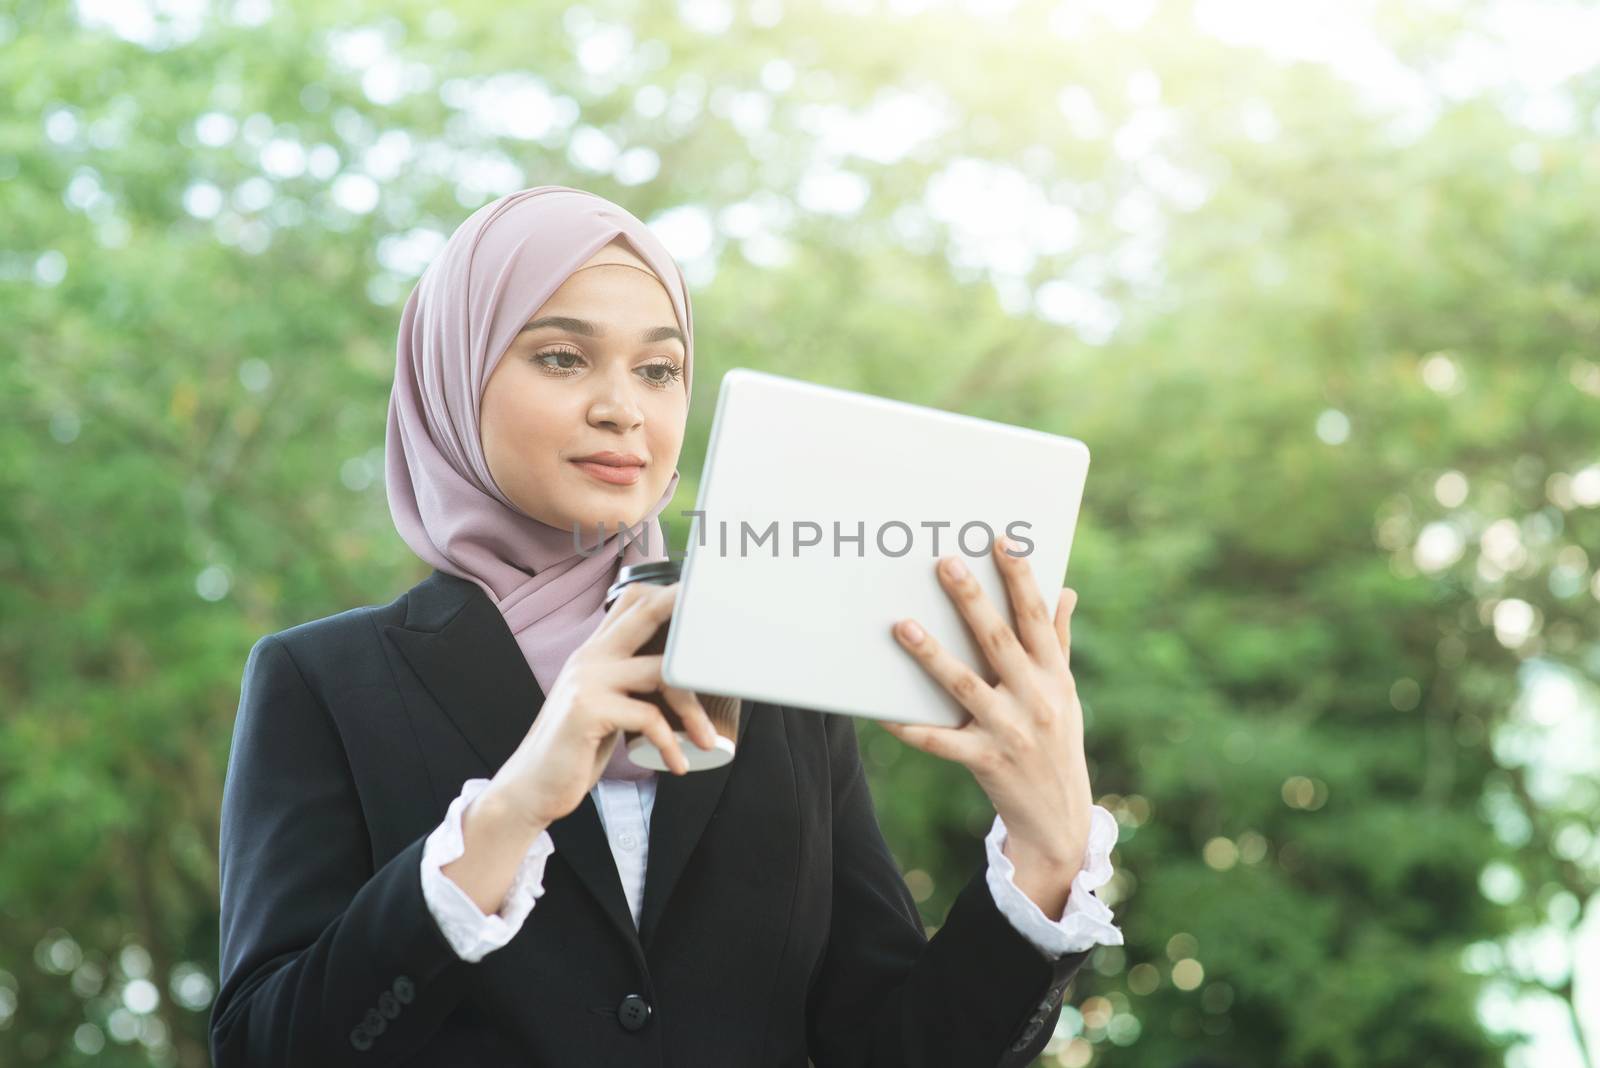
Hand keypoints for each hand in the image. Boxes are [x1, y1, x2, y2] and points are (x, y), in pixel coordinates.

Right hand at [484, 582, 721, 830]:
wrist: (533, 786)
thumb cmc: (575, 748)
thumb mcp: (602, 704)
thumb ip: (628, 684)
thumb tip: (677, 681)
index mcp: (595, 651)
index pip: (630, 601)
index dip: (667, 592)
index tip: (701, 596)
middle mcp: (590, 656)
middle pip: (646, 613)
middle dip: (686, 608)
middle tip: (722, 614)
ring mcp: (588, 679)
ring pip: (661, 672)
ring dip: (693, 709)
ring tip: (707, 740)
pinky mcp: (588, 709)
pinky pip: (648, 716)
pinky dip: (670, 743)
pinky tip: (677, 763)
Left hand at [882, 536, 1093, 889]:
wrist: (1059, 819)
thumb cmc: (1057, 742)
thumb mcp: (1065, 693)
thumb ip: (1058, 643)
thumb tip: (1066, 592)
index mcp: (1054, 676)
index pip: (1037, 618)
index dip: (1021, 578)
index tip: (1003, 541)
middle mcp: (1035, 699)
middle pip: (999, 641)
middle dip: (972, 600)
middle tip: (946, 563)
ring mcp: (1009, 732)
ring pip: (964, 685)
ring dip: (932, 656)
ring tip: (903, 625)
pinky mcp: (985, 762)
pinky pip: (939, 741)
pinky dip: (910, 726)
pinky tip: (882, 710)